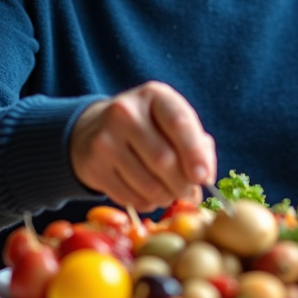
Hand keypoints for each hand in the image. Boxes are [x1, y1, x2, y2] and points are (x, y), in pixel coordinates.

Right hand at [69, 81, 215, 211]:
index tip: (203, 176)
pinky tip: (148, 195)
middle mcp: (125, 112)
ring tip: (169, 194)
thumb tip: (204, 177)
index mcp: (153, 95)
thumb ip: (197, 144)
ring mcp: (105, 139)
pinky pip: (129, 197)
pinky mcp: (92, 165)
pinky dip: (146, 203)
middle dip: (182, 184)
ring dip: (166, 197)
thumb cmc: (147, 127)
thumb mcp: (171, 122)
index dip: (195, 153)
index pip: (178, 123)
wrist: (94, 128)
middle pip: (163, 159)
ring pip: (147, 185)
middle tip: (188, 191)